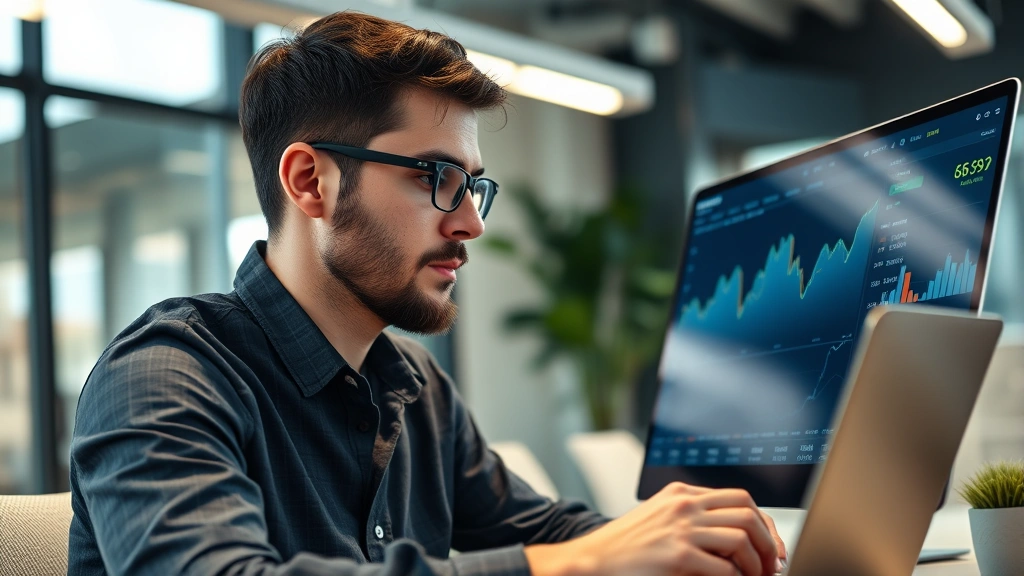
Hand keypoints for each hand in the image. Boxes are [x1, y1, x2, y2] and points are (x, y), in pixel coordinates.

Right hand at [525, 482, 785, 575]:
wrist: (594, 559)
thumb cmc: (624, 545)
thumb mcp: (659, 517)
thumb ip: (690, 516)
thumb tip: (732, 535)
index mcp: (681, 493)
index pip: (740, 498)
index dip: (762, 523)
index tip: (769, 546)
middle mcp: (684, 504)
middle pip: (748, 511)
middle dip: (767, 540)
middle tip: (770, 563)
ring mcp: (681, 527)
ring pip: (742, 537)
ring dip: (756, 563)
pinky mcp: (678, 554)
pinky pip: (725, 566)